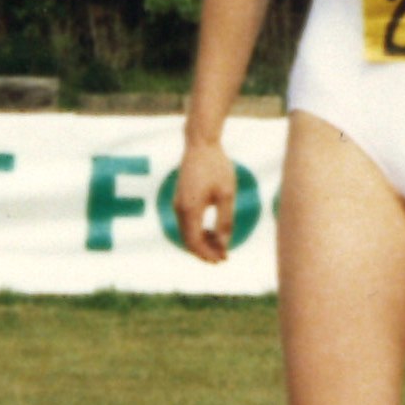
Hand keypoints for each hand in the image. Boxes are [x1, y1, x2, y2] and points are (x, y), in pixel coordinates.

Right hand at [174, 136, 236, 262]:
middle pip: (189, 241)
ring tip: (220, 247)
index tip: (223, 259)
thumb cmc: (216, 167)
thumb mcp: (227, 195)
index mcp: (190, 209)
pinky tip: (212, 232)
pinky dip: (198, 232)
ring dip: (202, 243)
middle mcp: (179, 208)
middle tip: (223, 258)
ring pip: (186, 233)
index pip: (195, 242)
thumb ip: (225, 221)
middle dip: (205, 252)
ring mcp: (177, 203)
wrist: (200, 144)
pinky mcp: (180, 199)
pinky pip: (186, 223)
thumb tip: (224, 245)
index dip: (208, 254)